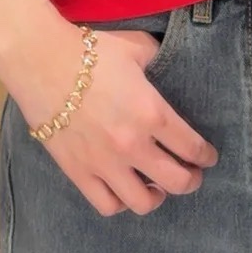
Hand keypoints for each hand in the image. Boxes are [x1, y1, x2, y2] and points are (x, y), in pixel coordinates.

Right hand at [1, 21, 219, 217]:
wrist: (43, 62)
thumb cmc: (91, 52)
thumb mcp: (136, 47)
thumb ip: (158, 58)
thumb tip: (166, 62)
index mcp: (152, 112)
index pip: (191, 146)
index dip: (205, 155)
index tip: (208, 157)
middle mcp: (133, 144)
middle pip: (176, 181)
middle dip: (191, 180)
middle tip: (192, 175)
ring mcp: (105, 163)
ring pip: (143, 202)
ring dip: (157, 197)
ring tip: (158, 187)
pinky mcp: (79, 173)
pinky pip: (108, 205)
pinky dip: (122, 202)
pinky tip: (125, 190)